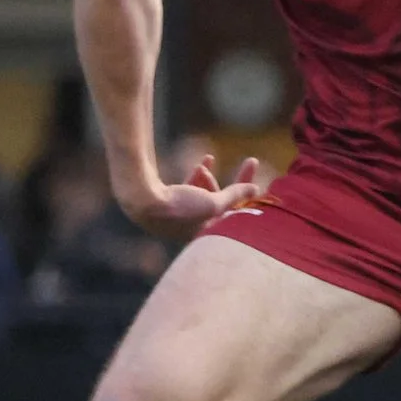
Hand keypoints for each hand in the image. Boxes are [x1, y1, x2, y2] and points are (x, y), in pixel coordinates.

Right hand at [118, 155, 263, 239]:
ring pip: (206, 195)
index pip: (237, 219)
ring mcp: (181, 219)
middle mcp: (195, 232)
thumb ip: (234, 196)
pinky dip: (199, 177)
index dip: (250, 200)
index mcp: (207, 240)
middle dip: (237, 183)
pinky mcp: (169, 205)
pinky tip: (205, 161)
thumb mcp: (213, 203)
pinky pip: (192, 190)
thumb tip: (256, 190)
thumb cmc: (179, 207)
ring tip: (204, 167)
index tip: (261, 184)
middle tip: (253, 161)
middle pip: (225, 205)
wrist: (140, 200)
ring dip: (209, 179)